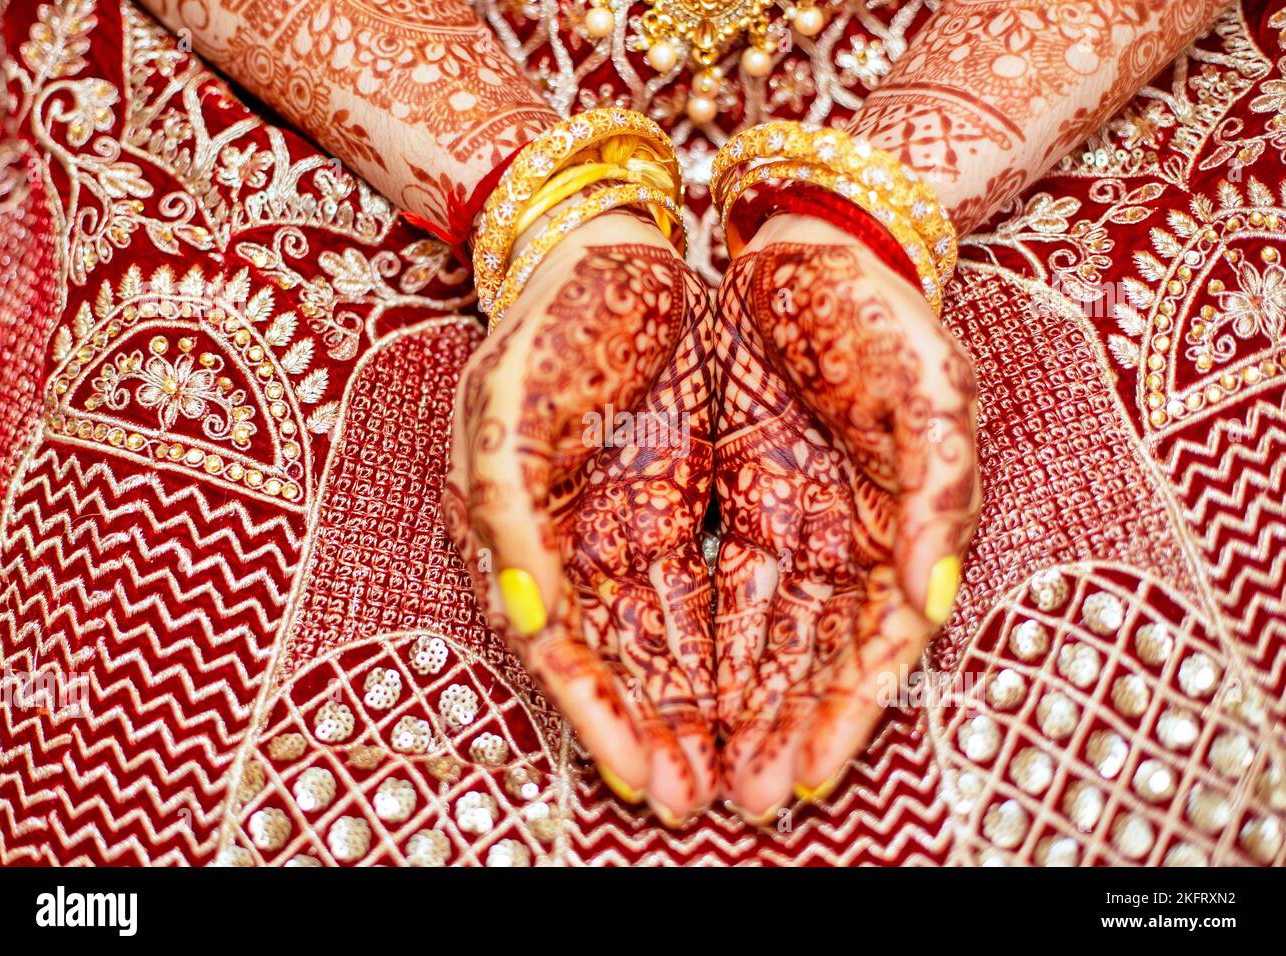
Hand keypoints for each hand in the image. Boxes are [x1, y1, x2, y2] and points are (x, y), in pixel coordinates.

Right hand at [445, 213, 717, 824]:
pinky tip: (789, 693)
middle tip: (728, 801)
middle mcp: (604, 542)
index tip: (640, 775)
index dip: (603, 715)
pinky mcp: (719, 491)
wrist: (615, 239)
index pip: (573, 647)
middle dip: (684, 734)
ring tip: (769, 775)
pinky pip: (748, 581)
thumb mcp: (503, 406)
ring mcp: (664, 521)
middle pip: (648, 660)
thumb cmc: (549, 318)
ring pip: (704, 635)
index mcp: (542, 533)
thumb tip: (533, 623)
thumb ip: (508, 517)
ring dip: (733, 708)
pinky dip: (766, 641)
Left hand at [713, 214, 980, 820]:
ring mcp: (762, 522)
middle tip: (729, 799)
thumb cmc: (873, 312)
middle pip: (793, 658)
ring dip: (711, 707)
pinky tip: (652, 696)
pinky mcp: (704, 497)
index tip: (804, 774)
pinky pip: (683, 585)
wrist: (796, 242)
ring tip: (681, 774)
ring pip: (734, 637)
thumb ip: (938, 495)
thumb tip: (929, 597)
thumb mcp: (930, 387)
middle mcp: (822, 539)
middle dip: (764, 730)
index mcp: (885, 524)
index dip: (838, 714)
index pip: (865, 643)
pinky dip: (671, 643)